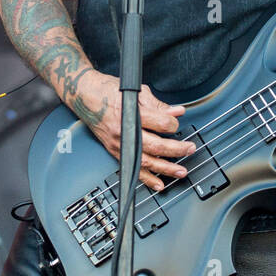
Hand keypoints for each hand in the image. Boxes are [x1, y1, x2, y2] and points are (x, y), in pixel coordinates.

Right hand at [75, 72, 196, 191]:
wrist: (85, 96)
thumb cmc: (108, 91)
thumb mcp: (137, 92)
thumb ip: (158, 105)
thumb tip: (177, 112)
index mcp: (132, 114)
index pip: (161, 123)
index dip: (173, 123)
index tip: (176, 121)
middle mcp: (125, 131)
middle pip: (156, 146)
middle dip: (177, 149)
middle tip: (190, 149)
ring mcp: (119, 144)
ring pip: (146, 161)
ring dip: (166, 168)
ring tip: (181, 171)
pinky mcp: (115, 151)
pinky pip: (133, 168)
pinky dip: (147, 178)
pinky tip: (159, 183)